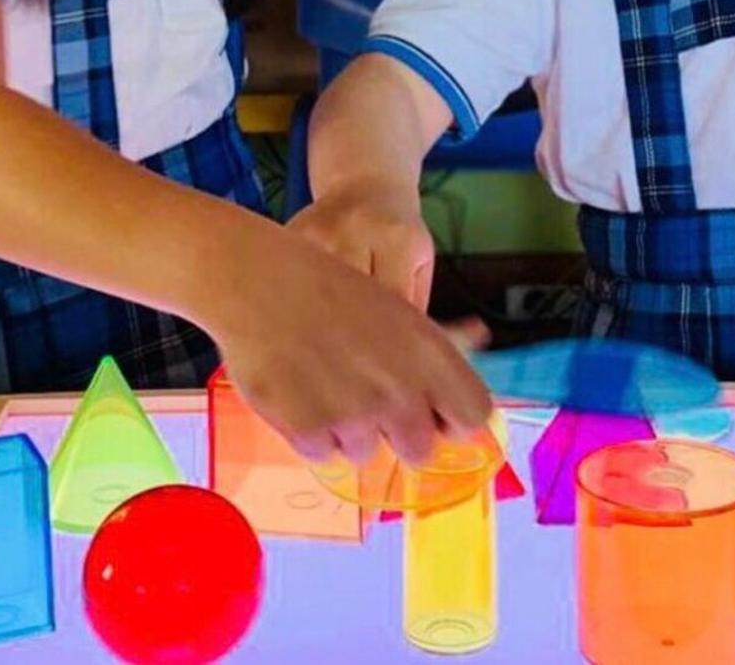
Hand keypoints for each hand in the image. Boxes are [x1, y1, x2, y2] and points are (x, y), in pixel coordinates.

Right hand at [207, 211, 491, 465]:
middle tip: (373, 398)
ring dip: (350, 428)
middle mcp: (397, 391)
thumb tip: (477, 341)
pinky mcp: (308, 431)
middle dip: (400, 431)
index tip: (436, 412)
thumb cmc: (332, 289)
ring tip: (327, 381)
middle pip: (420, 449)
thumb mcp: (396, 307)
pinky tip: (300, 388)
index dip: (455, 418)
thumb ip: (435, 345)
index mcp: (427, 353)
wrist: (258, 281)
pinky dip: (313, 430)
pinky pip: (323, 452)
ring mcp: (352, 415)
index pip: (473, 416)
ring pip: (366, 453)